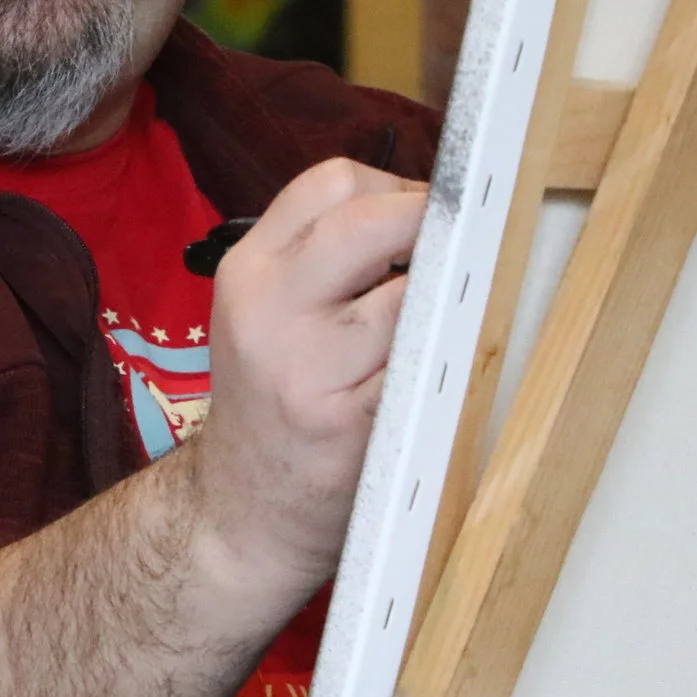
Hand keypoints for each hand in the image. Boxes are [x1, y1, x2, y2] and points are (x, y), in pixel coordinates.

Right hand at [185, 158, 426, 592]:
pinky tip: (438, 370)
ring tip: (442, 322)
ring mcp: (307, 366)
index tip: (427, 215)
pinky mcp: (351, 420)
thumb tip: (429, 212)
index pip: (331, 183)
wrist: (239, 513)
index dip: (398, 187)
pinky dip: (445, 357)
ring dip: (445, 299)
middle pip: (372, 218)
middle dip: (433, 224)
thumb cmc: (271, 405)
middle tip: (457, 252)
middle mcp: (268, 308)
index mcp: (247, 271)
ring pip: (413, 292)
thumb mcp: (263, 314)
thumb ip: (319, 258)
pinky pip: (425, 362)